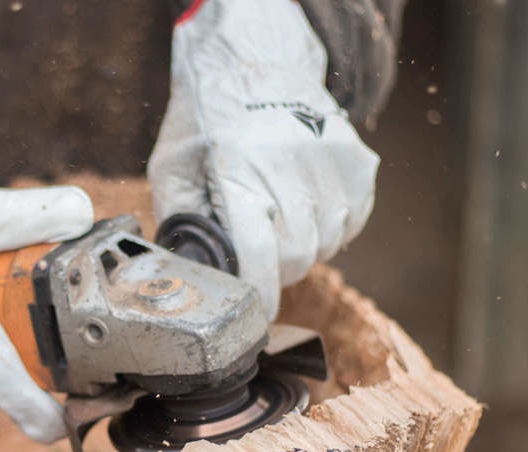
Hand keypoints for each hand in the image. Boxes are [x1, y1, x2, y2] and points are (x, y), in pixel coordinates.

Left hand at [148, 0, 378, 319]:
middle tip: (259, 262)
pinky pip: (354, 219)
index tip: (256, 316)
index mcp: (237, 169)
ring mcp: (330, 158)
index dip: (261, 296)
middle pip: (299, 255)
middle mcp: (288, 163)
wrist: (254, 59)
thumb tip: (190, 274)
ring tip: (279, 227)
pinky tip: (304, 211)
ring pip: (330, 241)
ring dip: (305, 249)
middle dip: (278, 272)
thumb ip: (179, 223)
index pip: (259, 254)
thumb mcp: (171, 167)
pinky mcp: (357, 157)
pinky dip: (332, 228)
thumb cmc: (207, 119)